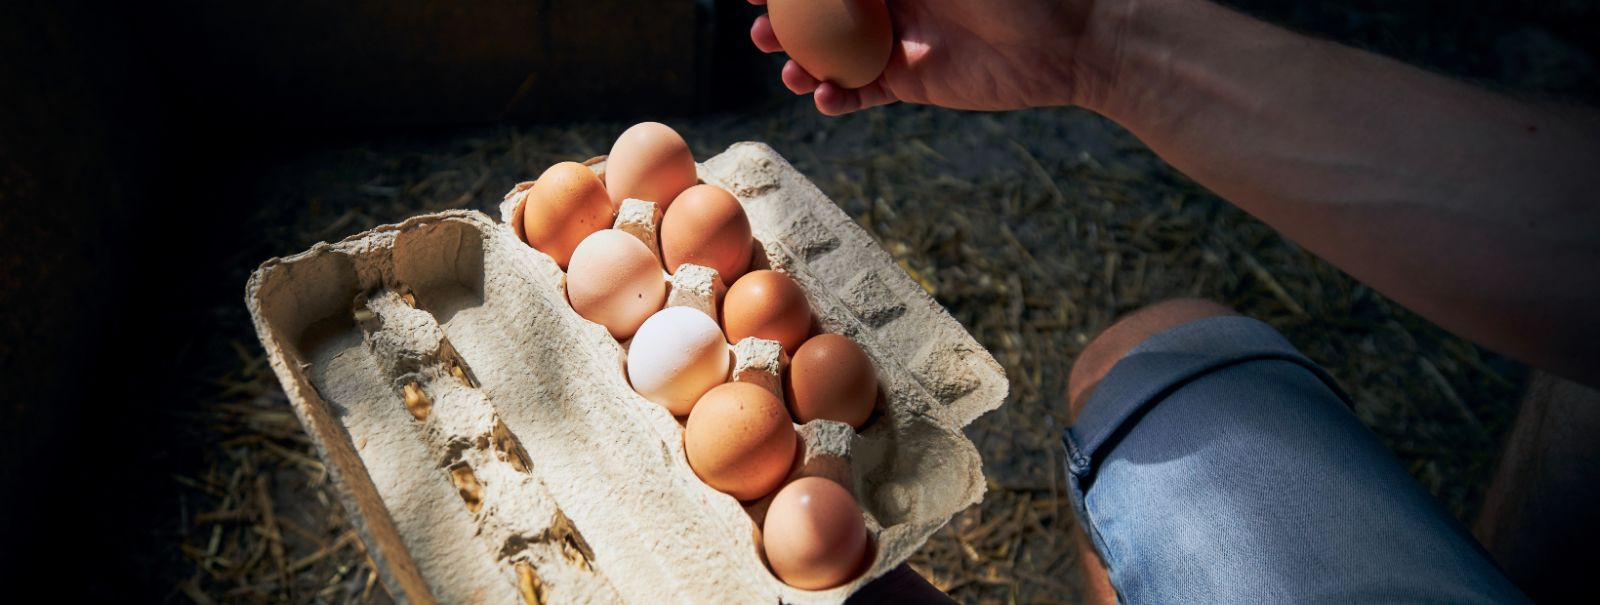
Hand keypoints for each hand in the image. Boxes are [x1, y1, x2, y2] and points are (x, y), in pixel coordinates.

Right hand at [748, 0, 1098, 114]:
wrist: (1072, 35)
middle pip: (820, 10)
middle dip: (785, 21)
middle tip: (761, 33)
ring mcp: (899, 37)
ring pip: (832, 52)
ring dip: (803, 61)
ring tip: (789, 71)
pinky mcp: (914, 79)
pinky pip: (863, 90)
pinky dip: (838, 97)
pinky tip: (825, 97)